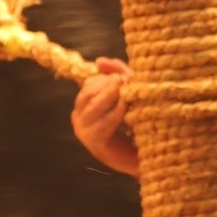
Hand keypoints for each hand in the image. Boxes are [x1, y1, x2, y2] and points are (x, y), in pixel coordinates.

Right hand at [72, 56, 139, 175]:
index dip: (105, 78)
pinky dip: (115, 113)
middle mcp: (78, 117)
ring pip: (93, 106)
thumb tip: (99, 61)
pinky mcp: (93, 142)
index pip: (89, 84)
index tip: (124, 75)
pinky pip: (103, 123)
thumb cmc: (132, 122)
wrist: (138, 155)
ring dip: (110, 96)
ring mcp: (83, 130)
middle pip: (88, 94)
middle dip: (107, 85)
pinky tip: (126, 107)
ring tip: (126, 89)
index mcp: (83, 105)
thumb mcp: (126, 93)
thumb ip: (116, 74)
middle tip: (124, 79)